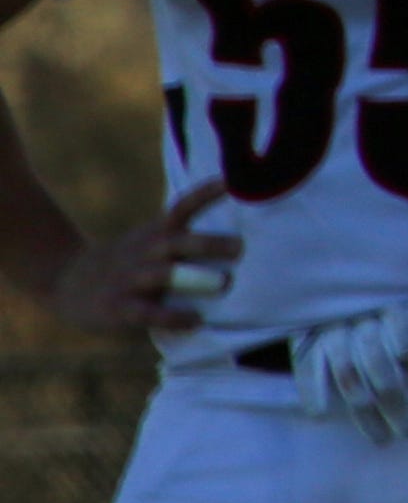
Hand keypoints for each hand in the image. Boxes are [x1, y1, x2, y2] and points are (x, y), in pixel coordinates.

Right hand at [49, 178, 238, 336]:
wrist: (68, 281)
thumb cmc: (130, 261)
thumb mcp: (152, 239)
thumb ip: (185, 237)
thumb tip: (244, 240)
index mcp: (156, 233)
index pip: (183, 207)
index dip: (205, 193)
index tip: (231, 181)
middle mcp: (145, 252)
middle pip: (178, 241)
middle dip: (209, 243)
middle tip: (241, 248)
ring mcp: (131, 279)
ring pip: (164, 274)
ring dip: (195, 277)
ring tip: (225, 283)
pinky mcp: (119, 307)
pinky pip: (147, 312)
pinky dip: (172, 317)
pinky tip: (196, 321)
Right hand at [291, 301, 407, 444]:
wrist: (336, 277)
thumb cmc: (386, 296)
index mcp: (398, 305)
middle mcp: (366, 317)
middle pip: (383, 368)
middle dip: (398, 407)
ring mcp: (335, 327)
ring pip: (348, 372)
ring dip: (365, 412)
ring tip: (383, 439)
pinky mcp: (307, 337)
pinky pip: (308, 365)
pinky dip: (313, 389)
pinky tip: (323, 415)